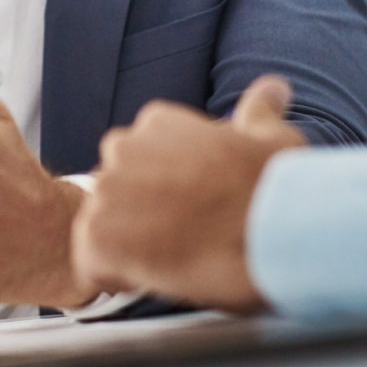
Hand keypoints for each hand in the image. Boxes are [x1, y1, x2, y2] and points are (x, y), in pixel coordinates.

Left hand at [71, 76, 307, 310]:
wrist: (272, 233)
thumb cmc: (275, 189)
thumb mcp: (274, 137)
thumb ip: (259, 111)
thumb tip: (273, 89)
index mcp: (157, 120)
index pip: (139, 158)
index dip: (164, 192)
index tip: (192, 209)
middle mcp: (124, 146)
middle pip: (116, 190)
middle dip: (139, 216)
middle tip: (182, 238)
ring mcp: (107, 189)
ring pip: (102, 226)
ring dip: (129, 248)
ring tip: (174, 260)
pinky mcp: (98, 235)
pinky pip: (91, 262)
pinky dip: (115, 278)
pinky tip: (154, 277)